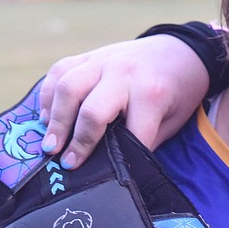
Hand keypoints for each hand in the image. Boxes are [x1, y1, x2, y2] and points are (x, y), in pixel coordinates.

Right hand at [39, 34, 211, 168]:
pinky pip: (59, 71)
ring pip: (68, 87)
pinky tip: (46, 117)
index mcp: (151, 94)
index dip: (118, 159)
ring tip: (51, 145)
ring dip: (55, 120)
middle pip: (91, 111)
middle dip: (78, 142)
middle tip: (67, 164)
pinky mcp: (89, 55)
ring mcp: (104, 61)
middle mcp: (124, 74)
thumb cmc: (178, 91)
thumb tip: (114, 164)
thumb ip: (145, 138)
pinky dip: (48, 95)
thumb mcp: (173, 119)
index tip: (102, 177)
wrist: (182, 49)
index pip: (131, 134)